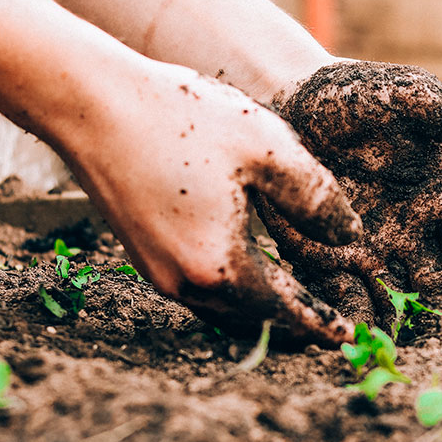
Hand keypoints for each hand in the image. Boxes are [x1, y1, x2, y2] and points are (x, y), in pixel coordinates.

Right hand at [57, 62, 361, 344]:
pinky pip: (200, 290)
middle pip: (253, 321)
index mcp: (220, 266)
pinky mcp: (143, 255)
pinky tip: (250, 273)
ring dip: (262, 312)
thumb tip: (349, 237)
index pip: (285, 311)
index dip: (321, 323)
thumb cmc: (182, 118)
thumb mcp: (268, 148)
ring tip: (297, 305)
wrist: (91, 104)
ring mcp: (158, 272)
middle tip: (330, 328)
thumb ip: (316, 198)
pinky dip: (233, 292)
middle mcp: (185, 283)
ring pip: (224, 310)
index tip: (349, 338)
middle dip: (294, 326)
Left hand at [257, 61, 441, 330]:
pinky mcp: (327, 261)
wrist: (287, 101)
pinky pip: (343, 297)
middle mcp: (413, 232)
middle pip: (439, 283)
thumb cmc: (356, 96)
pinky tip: (353, 341)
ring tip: (405, 356)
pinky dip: (351, 319)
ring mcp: (371, 251)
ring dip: (402, 328)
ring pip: (395, 299)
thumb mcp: (407, 99)